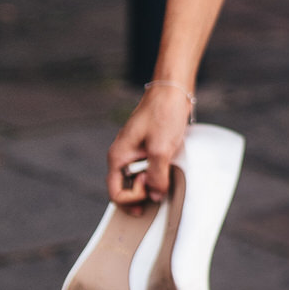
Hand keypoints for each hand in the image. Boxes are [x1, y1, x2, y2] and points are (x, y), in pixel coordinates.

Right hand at [106, 80, 192, 206]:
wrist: (172, 90)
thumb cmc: (163, 114)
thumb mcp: (161, 149)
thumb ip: (157, 177)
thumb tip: (156, 196)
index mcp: (118, 157)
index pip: (116, 193)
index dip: (132, 199)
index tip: (150, 190)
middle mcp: (123, 155)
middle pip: (126, 188)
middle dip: (142, 194)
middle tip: (159, 187)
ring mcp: (134, 151)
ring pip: (138, 179)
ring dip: (151, 185)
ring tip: (166, 178)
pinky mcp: (147, 147)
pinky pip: (147, 169)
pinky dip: (157, 174)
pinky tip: (169, 170)